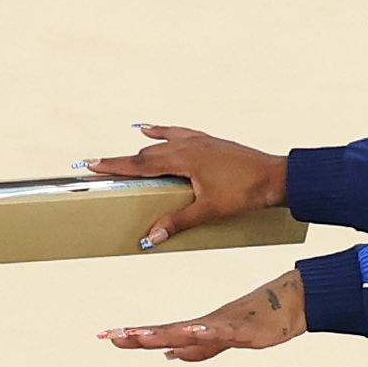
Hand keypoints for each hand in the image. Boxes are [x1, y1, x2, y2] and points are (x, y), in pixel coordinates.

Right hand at [84, 123, 288, 248]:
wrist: (276, 178)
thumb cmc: (246, 192)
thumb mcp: (209, 210)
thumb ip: (177, 222)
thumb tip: (151, 236)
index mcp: (183, 159)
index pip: (140, 164)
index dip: (114, 165)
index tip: (91, 164)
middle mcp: (187, 146)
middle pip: (146, 154)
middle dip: (122, 161)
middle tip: (99, 165)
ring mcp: (198, 141)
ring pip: (161, 144)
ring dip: (140, 151)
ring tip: (123, 154)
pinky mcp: (208, 142)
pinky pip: (178, 133)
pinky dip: (162, 132)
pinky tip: (151, 130)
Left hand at [101, 272, 305, 364]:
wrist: (291, 302)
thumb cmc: (257, 318)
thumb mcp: (223, 339)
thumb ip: (198, 349)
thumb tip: (171, 355)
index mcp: (199, 329)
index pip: (160, 333)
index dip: (134, 336)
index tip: (107, 336)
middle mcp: (205, 325)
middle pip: (167, 331)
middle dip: (139, 335)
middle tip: (111, 336)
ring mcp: (224, 325)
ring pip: (190, 331)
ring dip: (165, 334)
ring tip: (141, 336)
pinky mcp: (244, 329)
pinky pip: (223, 332)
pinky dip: (207, 332)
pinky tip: (193, 332)